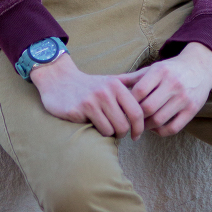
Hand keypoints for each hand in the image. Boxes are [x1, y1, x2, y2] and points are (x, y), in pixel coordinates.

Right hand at [29, 51, 145, 138]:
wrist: (59, 81)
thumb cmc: (90, 85)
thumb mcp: (112, 80)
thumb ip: (131, 81)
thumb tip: (151, 77)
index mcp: (116, 85)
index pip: (137, 111)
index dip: (140, 127)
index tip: (136, 135)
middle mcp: (106, 91)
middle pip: (126, 124)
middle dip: (125, 133)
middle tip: (120, 134)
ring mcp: (92, 100)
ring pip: (113, 129)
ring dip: (111, 134)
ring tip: (106, 128)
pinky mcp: (80, 110)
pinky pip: (99, 130)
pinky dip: (100, 132)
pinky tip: (95, 125)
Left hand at [118, 42, 211, 136]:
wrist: (200, 66)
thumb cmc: (171, 69)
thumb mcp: (153, 68)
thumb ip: (134, 78)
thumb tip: (111, 83)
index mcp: (161, 71)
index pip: (139, 91)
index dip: (129, 102)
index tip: (123, 108)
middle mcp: (173, 84)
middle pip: (148, 108)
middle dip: (136, 117)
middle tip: (130, 121)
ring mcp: (184, 98)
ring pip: (159, 120)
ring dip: (147, 126)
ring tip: (142, 125)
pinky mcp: (192, 110)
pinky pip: (173, 128)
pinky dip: (161, 132)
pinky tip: (155, 128)